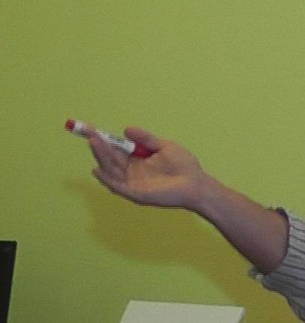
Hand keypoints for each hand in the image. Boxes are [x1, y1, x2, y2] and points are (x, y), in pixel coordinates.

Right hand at [86, 126, 209, 210]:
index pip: (115, 148)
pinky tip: (98, 169)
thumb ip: (145, 139)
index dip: (103, 139)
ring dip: (101, 157)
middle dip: (99, 146)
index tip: (90, 128)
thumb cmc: (183, 165)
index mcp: (137, 159)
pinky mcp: (135, 193)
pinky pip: (117, 186)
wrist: (196, 183)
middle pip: (110, 158)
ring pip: (111, 169)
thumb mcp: (164, 146)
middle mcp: (131, 171)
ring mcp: (132, 182)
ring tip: (94, 143)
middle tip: (90, 134)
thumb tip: (126, 129)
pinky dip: (106, 179)